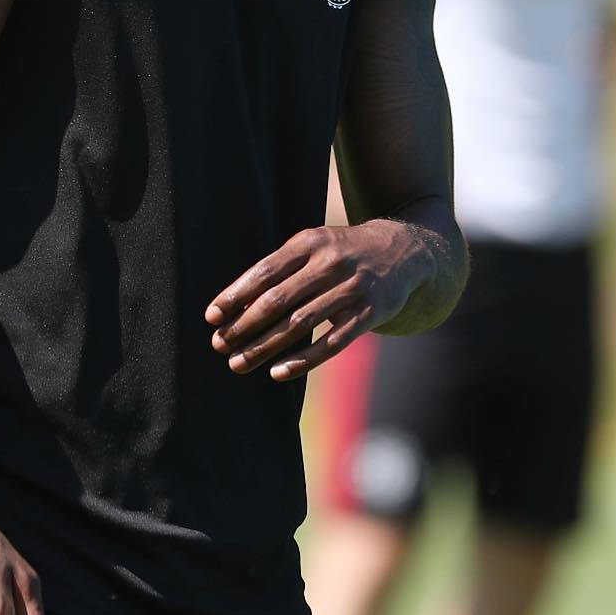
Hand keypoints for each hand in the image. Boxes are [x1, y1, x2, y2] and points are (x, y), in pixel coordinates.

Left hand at [206, 221, 432, 381]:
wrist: (403, 251)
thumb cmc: (342, 252)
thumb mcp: (314, 247)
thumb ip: (281, 270)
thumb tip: (235, 305)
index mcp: (311, 242)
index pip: (265, 271)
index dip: (235, 295)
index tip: (212, 317)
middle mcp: (331, 263)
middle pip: (279, 299)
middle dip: (244, 325)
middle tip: (219, 345)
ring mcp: (352, 289)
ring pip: (301, 324)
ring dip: (265, 347)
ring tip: (239, 363)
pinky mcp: (369, 314)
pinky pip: (332, 342)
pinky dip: (303, 360)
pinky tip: (278, 373)